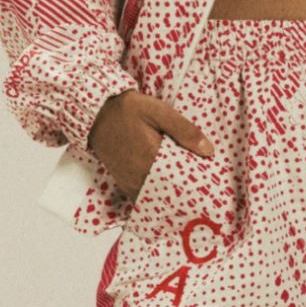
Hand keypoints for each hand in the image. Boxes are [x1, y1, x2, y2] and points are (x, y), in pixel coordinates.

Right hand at [91, 91, 213, 201]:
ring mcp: (130, 182)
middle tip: (202, 188)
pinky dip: (155, 195)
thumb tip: (208, 150)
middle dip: (187, 190)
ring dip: (171, 194)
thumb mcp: (158, 111)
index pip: (182, 179)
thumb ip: (183, 130)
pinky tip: (165, 188)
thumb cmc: (127, 109)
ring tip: (186, 189)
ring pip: (157, 196)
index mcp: (152, 157)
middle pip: (171, 191)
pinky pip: (143, 196)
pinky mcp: (123, 183)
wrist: (95, 114)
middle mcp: (139, 175)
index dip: (197, 181)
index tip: (210, 181)